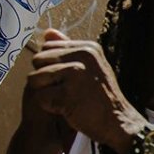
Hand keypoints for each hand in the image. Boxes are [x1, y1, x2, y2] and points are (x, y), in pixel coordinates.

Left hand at [26, 29, 146, 153]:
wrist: (119, 122)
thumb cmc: (101, 97)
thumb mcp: (91, 66)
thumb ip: (68, 48)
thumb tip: (48, 31)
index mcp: (88, 48)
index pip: (48, 47)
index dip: (52, 64)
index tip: (69, 79)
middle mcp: (82, 56)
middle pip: (38, 60)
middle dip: (45, 77)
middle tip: (66, 91)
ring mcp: (75, 75)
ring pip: (35, 78)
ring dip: (45, 92)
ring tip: (66, 99)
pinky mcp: (68, 94)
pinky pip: (40, 97)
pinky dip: (49, 107)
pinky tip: (67, 109)